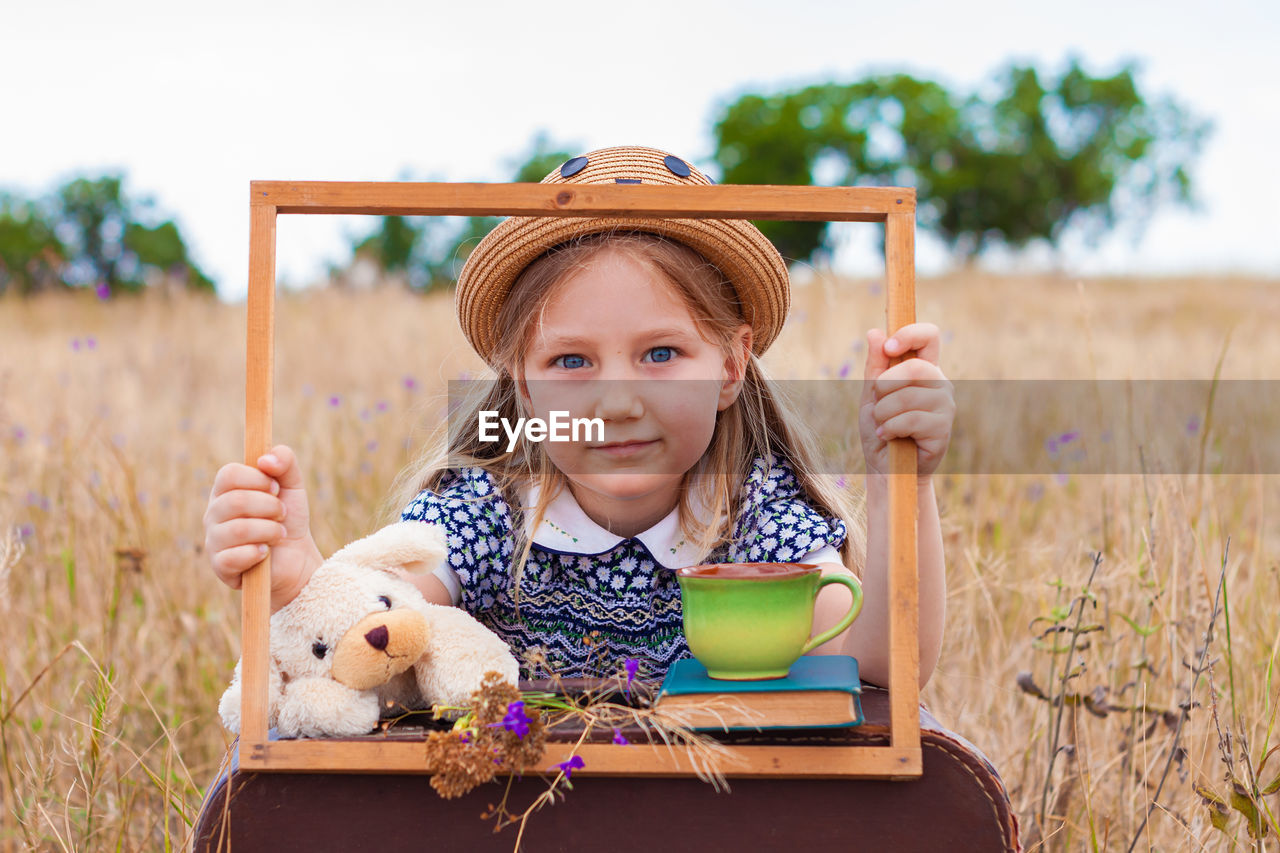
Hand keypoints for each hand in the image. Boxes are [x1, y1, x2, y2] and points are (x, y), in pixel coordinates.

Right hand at [203, 444, 322, 609]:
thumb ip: (285, 461)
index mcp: (226, 491)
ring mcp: (214, 541)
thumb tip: (265, 460)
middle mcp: (213, 514)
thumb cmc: (288, 518)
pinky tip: (266, 554)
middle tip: (282, 514)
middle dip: (270, 507)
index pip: (228, 474)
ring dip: (270, 531)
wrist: (297, 558)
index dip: (257, 479)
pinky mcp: (220, 567)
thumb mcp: (293, 485)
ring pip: (238, 529)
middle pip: (235, 501)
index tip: (276, 488)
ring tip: (279, 534)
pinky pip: (234, 557)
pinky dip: (258, 553)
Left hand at [859, 324, 954, 479]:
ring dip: (883, 412)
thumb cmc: (880, 428)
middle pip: (916, 367)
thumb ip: (875, 365)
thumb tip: (875, 333)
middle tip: (878, 403)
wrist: (885, 467)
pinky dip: (890, 428)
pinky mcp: (943, 429)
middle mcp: (939, 383)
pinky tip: (888, 436)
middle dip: (885, 386)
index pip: (929, 336)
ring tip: (882, 424)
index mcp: (924, 369)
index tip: (889, 347)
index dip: (910, 335)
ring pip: (909, 396)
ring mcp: (945, 406)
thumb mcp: (871, 394)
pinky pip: (912, 419)